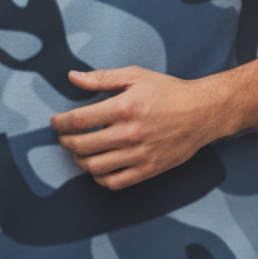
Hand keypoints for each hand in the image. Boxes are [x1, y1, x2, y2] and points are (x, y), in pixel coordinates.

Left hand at [50, 67, 227, 189]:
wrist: (201, 113)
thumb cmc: (168, 91)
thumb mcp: (135, 76)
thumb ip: (102, 78)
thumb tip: (72, 77)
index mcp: (124, 107)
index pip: (80, 120)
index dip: (61, 122)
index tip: (56, 122)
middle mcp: (130, 133)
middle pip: (83, 145)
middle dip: (66, 142)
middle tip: (63, 137)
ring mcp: (139, 154)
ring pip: (95, 167)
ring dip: (79, 160)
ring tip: (78, 152)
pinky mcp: (148, 169)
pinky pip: (115, 182)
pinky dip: (100, 178)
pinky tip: (97, 167)